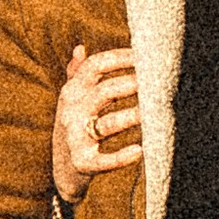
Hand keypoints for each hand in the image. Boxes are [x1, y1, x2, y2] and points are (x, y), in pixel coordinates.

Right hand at [53, 41, 141, 200]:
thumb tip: (80, 48)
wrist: (62, 170)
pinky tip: (140, 151)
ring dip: (132, 117)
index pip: (95, 66)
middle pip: (104, 91)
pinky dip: (121, 157)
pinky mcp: (82, 162)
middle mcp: (71, 112)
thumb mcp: (71, 100)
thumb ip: (76, 74)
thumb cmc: (74, 127)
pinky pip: (104, 160)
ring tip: (153, 112)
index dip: (120, 58)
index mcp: (71, 92)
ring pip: (107, 124)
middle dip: (131, 85)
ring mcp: (75, 138)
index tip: (143, 54)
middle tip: (157, 82)